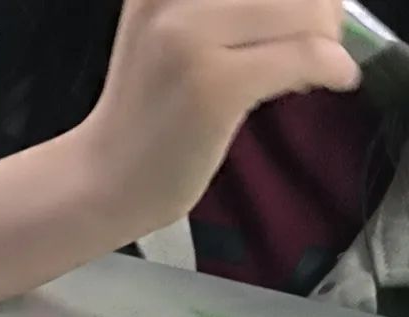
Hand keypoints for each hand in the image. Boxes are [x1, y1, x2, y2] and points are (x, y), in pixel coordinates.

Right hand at [83, 0, 359, 222]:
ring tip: (313, 67)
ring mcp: (188, 40)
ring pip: (306, 11)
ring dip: (328, 38)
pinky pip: (306, 57)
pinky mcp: (214, 86)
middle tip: (317, 40)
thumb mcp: (171, 29)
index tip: (297, 14)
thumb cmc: (146, 111)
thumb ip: (226, 6)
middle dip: (320, 7)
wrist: (104, 180)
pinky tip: (330, 81)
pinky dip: (332, 68)